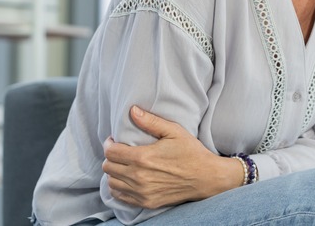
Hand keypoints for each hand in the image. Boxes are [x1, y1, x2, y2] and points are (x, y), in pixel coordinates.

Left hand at [102, 106, 243, 208]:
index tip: (114, 140)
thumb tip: (132, 111)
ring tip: (123, 164)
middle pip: (108, 167)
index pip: (111, 152)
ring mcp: (142, 192)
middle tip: (119, 150)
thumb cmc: (191, 152)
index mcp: (143, 158)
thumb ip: (151, 121)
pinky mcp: (146, 202)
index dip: (109, 143)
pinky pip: (120, 196)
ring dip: (113, 172)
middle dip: (111, 156)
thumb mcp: (174, 131)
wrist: (206, 177)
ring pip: (111, 182)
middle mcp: (138, 177)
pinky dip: (118, 187)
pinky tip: (126, 179)